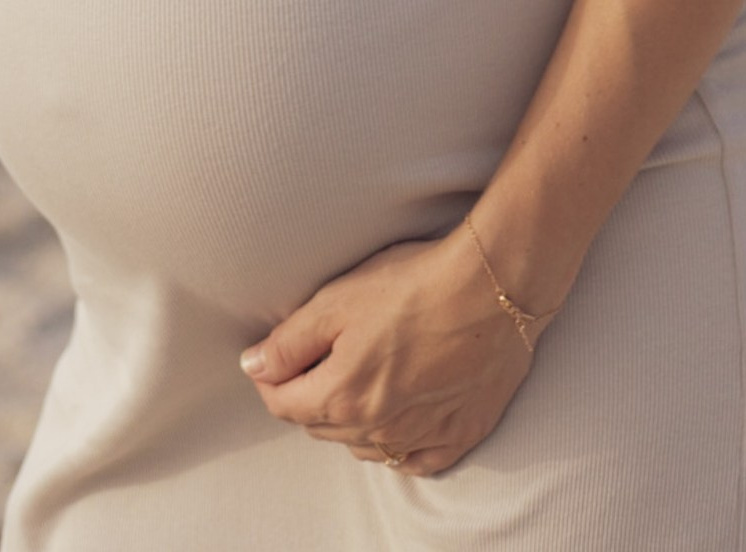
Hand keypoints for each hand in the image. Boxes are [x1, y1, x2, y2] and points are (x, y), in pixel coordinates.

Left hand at [239, 230, 538, 476]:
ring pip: (365, 446)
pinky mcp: (459, 436)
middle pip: (322, 425)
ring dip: (352, 421)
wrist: (493, 288)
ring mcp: (421, 439)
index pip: (285, 404)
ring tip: (360, 382)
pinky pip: (416, 460)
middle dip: (310, 397)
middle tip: (319, 361)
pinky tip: (401, 419)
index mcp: (342, 396)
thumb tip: (253, 367)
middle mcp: (377, 430)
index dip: (271, 380)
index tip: (273, 361)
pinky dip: (400, 445)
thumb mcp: (337, 301)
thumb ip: (289, 341)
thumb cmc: (414, 285)